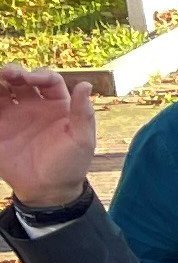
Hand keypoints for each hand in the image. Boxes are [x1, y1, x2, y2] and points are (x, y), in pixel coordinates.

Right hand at [0, 67, 103, 204]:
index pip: (48, 81)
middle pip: (21, 80)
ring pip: (2, 91)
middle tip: (8, 74)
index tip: (30, 79)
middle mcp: (34, 106)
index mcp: (57, 105)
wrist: (47, 191)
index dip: (40, 75)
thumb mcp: (82, 140)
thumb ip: (83, 113)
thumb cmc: (70, 165)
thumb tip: (85, 84)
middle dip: (14, 72)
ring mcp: (14, 116)